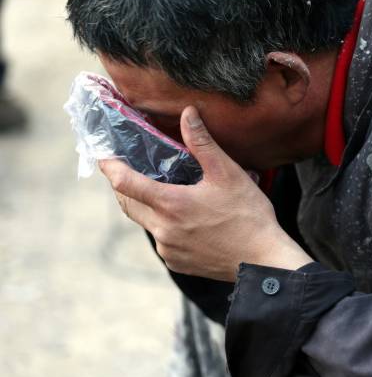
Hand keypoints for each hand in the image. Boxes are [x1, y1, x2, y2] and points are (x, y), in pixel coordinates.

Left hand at [99, 106, 312, 281]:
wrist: (263, 260)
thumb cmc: (248, 216)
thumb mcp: (228, 174)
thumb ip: (202, 143)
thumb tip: (188, 113)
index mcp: (170, 204)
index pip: (124, 182)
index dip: (109, 166)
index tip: (104, 155)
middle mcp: (162, 230)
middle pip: (128, 203)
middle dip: (123, 186)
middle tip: (128, 170)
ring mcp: (168, 249)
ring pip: (145, 222)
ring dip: (146, 206)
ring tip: (162, 192)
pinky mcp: (177, 263)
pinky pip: (161, 241)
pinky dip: (164, 226)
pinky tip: (184, 219)